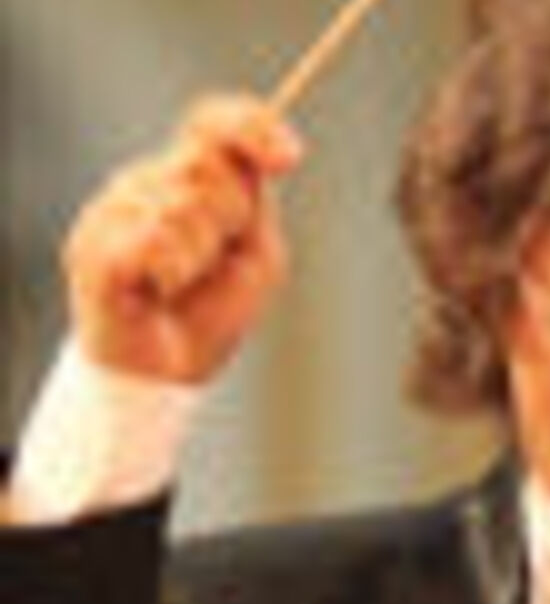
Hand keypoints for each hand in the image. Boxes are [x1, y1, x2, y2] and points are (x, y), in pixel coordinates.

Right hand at [62, 94, 303, 384]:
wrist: (170, 368)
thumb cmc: (214, 307)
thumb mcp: (256, 252)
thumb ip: (257, 203)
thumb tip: (256, 159)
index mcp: (188, 176)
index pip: (213, 121)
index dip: (251, 126)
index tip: (289, 158)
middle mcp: (146, 182)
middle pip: (208, 163)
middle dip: (233, 216)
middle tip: (216, 257)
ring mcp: (113, 209)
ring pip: (183, 205)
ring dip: (201, 256)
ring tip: (181, 282)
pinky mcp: (91, 245)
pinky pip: (152, 239)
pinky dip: (172, 273)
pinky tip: (158, 291)